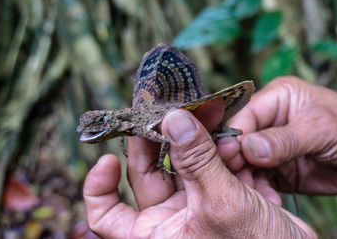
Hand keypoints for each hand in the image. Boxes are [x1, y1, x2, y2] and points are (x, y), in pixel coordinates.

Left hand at [83, 100, 315, 237]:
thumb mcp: (221, 205)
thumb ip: (197, 160)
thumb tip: (174, 119)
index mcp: (156, 235)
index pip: (107, 214)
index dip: (100, 186)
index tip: (108, 157)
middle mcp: (172, 221)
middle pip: (151, 174)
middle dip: (162, 140)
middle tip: (170, 110)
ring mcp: (199, 208)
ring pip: (186, 164)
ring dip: (200, 141)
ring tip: (212, 117)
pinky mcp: (225, 197)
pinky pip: (216, 167)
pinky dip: (225, 152)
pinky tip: (236, 140)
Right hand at [226, 76, 336, 194]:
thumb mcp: (322, 129)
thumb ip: (285, 139)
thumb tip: (248, 147)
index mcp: (276, 98)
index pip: (244, 116)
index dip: (235, 137)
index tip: (233, 158)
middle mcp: (269, 121)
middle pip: (239, 141)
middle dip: (238, 162)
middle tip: (242, 181)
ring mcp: (272, 147)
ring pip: (246, 164)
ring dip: (249, 181)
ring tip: (262, 196)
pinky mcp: (277, 169)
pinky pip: (259, 180)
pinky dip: (261, 192)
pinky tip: (271, 201)